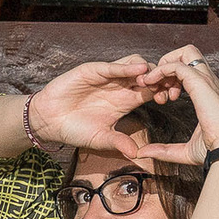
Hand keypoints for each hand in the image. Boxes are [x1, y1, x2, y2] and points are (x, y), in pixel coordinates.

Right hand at [22, 56, 175, 164]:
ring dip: (145, 71)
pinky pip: (112, 66)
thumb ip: (119, 142)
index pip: (151, 91)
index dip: (162, 91)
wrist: (49, 121)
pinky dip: (126, 67)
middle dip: (159, 78)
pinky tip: (138, 71)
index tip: (169, 99)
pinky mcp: (92, 71)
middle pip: (147, 75)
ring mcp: (107, 77)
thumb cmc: (74, 130)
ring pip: (133, 64)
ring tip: (151, 81)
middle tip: (166, 86)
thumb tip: (137, 154)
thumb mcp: (101, 139)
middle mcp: (119, 86)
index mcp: (125, 101)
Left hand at [133, 45, 218, 164]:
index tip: (160, 97)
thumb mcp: (184, 150)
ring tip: (152, 84)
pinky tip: (152, 84)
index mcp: (207, 94)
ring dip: (164, 64)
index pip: (189, 71)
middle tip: (154, 85)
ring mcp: (206, 80)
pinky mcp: (200, 82)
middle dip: (167, 63)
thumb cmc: (215, 150)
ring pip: (184, 52)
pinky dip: (161, 70)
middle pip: (188, 53)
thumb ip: (164, 150)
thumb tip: (143, 153)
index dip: (170, 79)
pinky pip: (176, 65)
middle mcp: (208, 82)